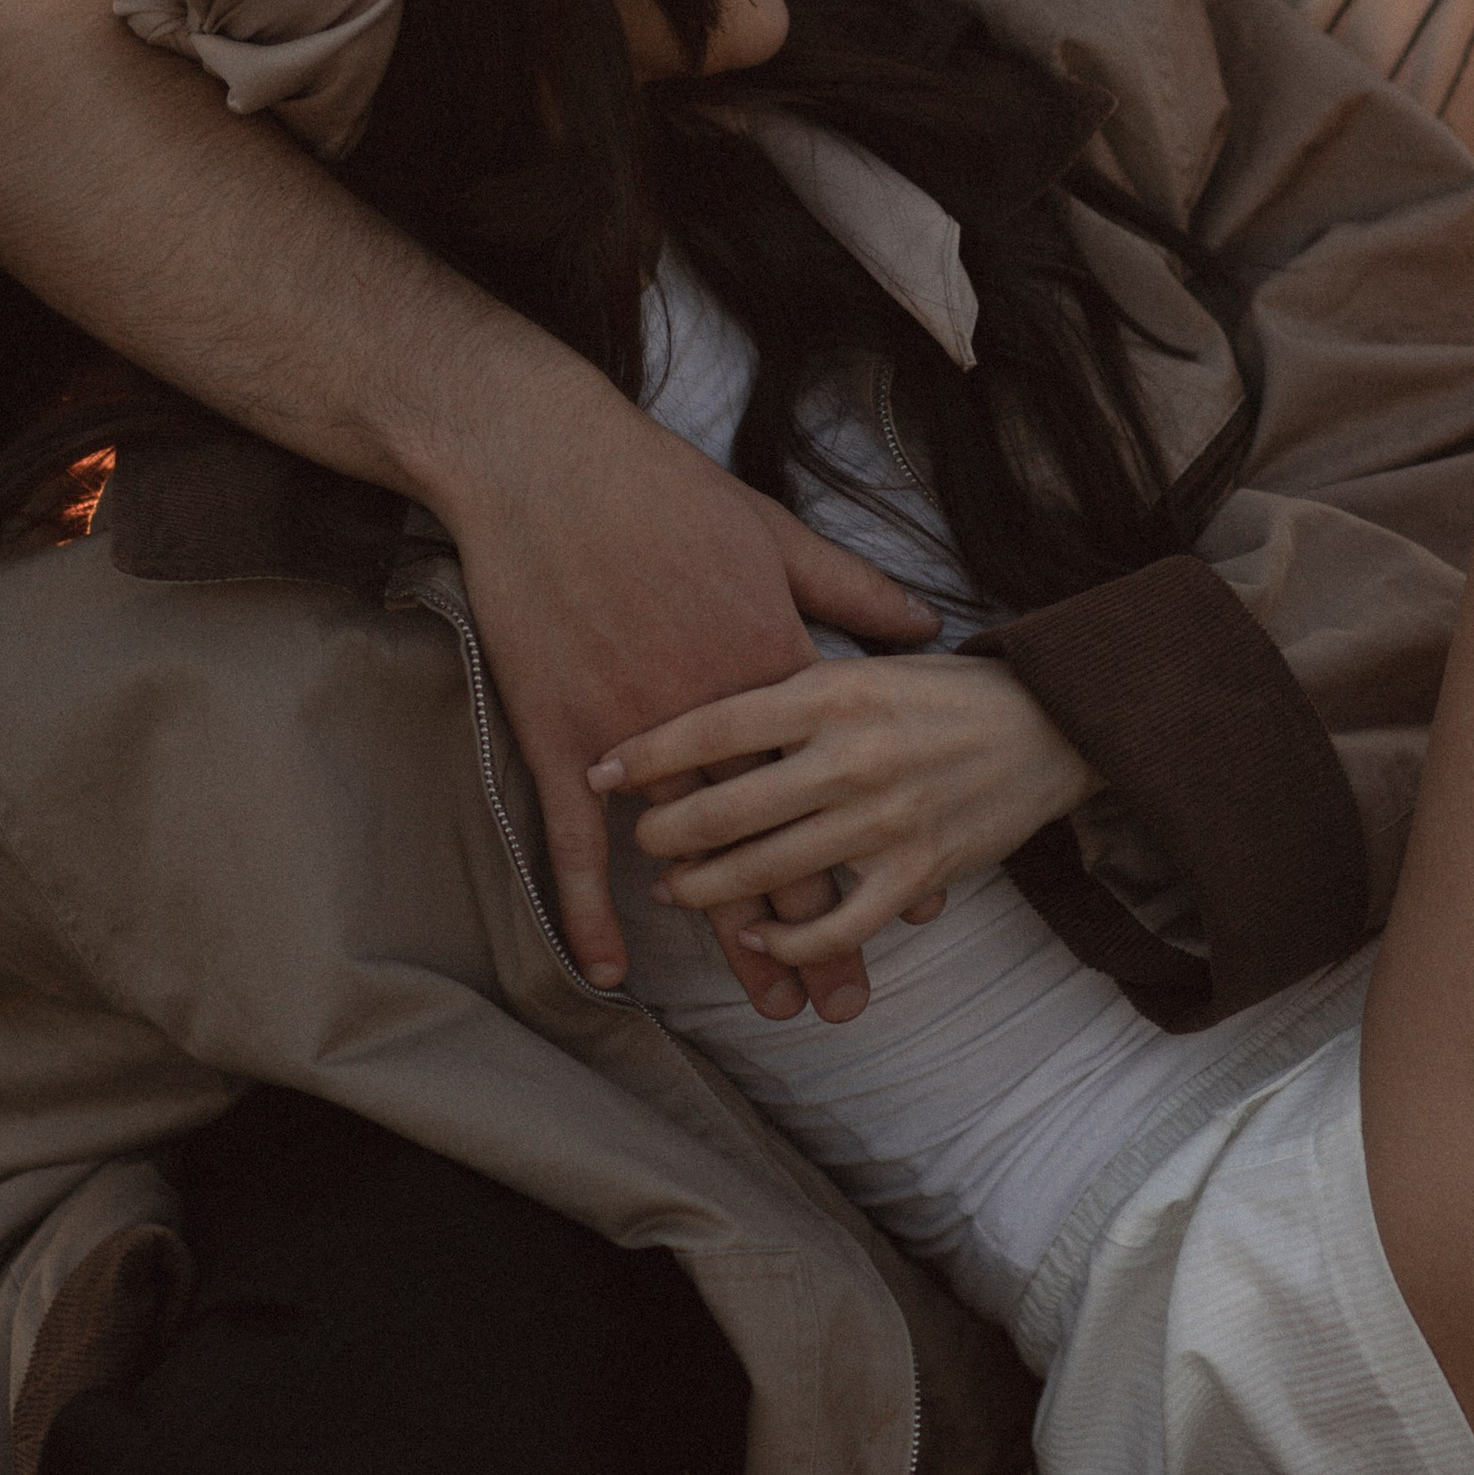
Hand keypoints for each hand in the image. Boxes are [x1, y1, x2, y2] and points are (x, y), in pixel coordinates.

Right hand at [431, 366, 940, 1008]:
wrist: (546, 467)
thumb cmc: (664, 490)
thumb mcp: (778, 532)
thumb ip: (853, 589)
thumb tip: (927, 620)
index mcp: (775, 670)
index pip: (843, 784)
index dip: (882, 850)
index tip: (918, 911)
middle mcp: (716, 718)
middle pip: (782, 844)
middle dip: (824, 931)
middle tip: (854, 1003)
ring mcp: (635, 737)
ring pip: (700, 861)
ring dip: (739, 941)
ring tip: (778, 1007)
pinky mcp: (565, 737)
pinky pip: (577, 844)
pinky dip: (590, 911)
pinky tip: (609, 974)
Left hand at [591, 654, 1096, 1009]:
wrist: (1055, 721)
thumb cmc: (945, 687)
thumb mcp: (864, 660)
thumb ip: (791, 682)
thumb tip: (702, 700)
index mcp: (833, 690)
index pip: (716, 724)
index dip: (648, 752)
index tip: (601, 770)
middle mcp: (853, 755)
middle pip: (728, 808)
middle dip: (667, 833)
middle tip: (641, 842)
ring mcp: (886, 820)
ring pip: (770, 873)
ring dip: (708, 891)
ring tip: (674, 891)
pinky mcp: (920, 872)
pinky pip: (838, 925)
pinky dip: (790, 943)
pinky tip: (758, 941)